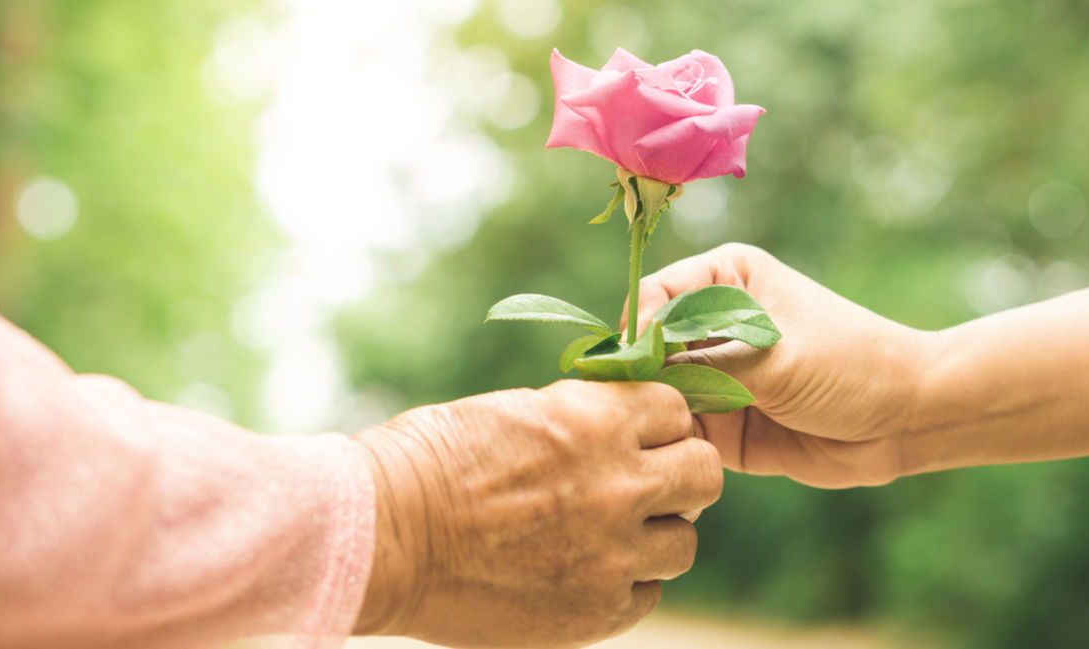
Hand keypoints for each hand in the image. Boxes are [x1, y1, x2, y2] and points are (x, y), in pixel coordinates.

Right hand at [352, 380, 721, 647]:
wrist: (385, 536)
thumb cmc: (432, 461)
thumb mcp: (517, 412)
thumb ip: (581, 420)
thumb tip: (621, 427)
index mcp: (595, 420)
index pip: (677, 411)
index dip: (659, 423)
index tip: (638, 435)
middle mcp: (618, 485)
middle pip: (703, 475)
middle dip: (678, 476)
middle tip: (643, 484)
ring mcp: (611, 554)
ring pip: (683, 543)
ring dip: (655, 535)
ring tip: (609, 534)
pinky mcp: (595, 611)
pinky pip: (646, 593)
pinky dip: (626, 583)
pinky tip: (584, 571)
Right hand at [632, 243, 932, 488]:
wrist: (905, 420)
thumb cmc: (851, 364)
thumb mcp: (775, 358)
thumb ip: (706, 364)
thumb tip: (640, 372)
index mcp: (724, 279)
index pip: (656, 294)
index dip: (639, 327)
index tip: (638, 360)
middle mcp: (709, 323)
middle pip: (647, 346)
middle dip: (639, 377)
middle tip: (636, 408)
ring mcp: (711, 374)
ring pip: (656, 392)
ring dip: (653, 415)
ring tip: (656, 436)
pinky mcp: (718, 422)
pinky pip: (678, 432)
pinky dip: (670, 445)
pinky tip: (668, 458)